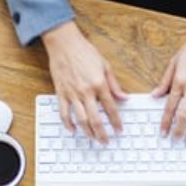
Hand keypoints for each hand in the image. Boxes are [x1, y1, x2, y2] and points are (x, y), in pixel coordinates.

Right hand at [42, 21, 124, 142]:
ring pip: (80, 119)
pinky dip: (68, 124)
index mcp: (99, 84)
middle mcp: (86, 91)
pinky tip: (73, 130)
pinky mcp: (61, 93)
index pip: (110, 108)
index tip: (119, 130)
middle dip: (102, 133)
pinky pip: (64, 113)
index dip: (116, 122)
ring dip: (87, 132)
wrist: (64, 43)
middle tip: (106, 141)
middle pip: (95, 119)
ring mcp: (72, 94)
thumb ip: (115, 85)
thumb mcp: (105, 65)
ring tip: (93, 138)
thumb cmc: (84, 52)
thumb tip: (124, 98)